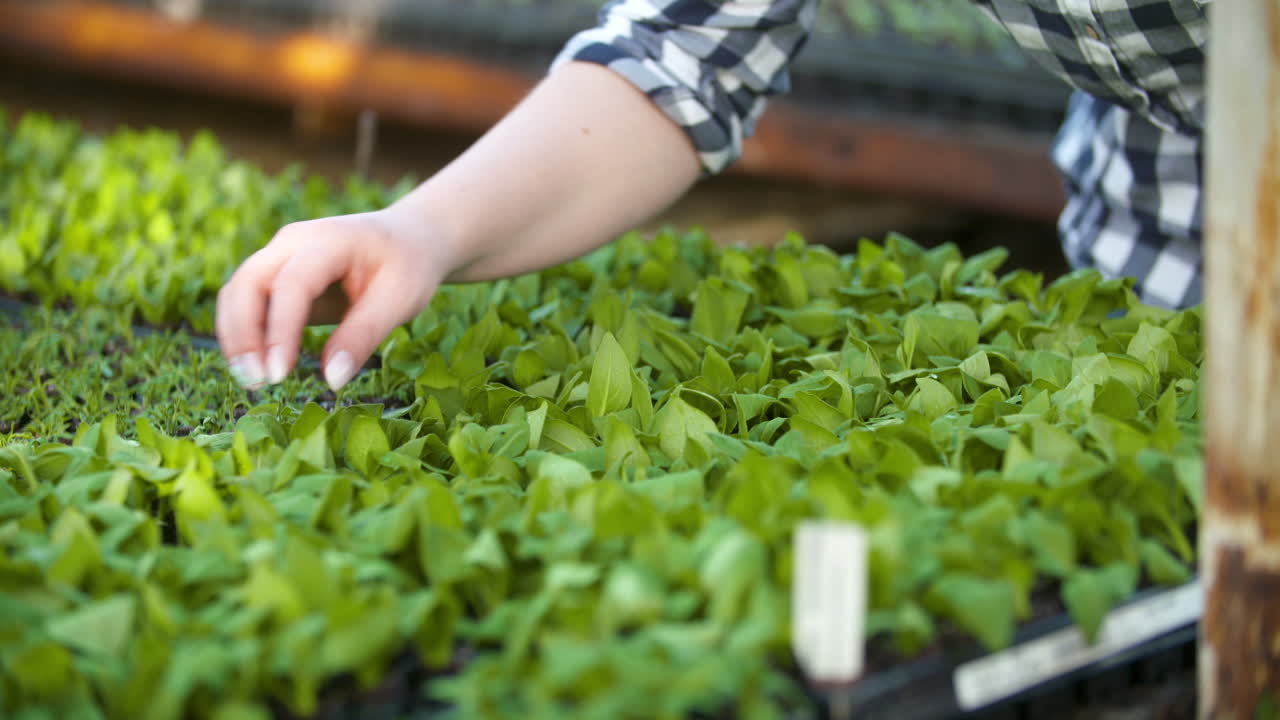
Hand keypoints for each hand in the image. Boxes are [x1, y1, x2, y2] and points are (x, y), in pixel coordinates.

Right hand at [216, 208, 453, 391]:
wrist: (409, 237)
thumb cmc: (408, 266)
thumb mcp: (400, 300)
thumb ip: (364, 336)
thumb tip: (332, 380)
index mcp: (330, 240)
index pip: (292, 283)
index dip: (281, 330)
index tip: (279, 375)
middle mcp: (295, 241)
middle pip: (248, 282)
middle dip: (243, 334)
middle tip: (256, 382)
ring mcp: (280, 254)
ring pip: (238, 291)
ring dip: (237, 336)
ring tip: (252, 381)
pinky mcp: (277, 274)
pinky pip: (247, 300)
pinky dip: (245, 332)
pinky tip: (257, 366)